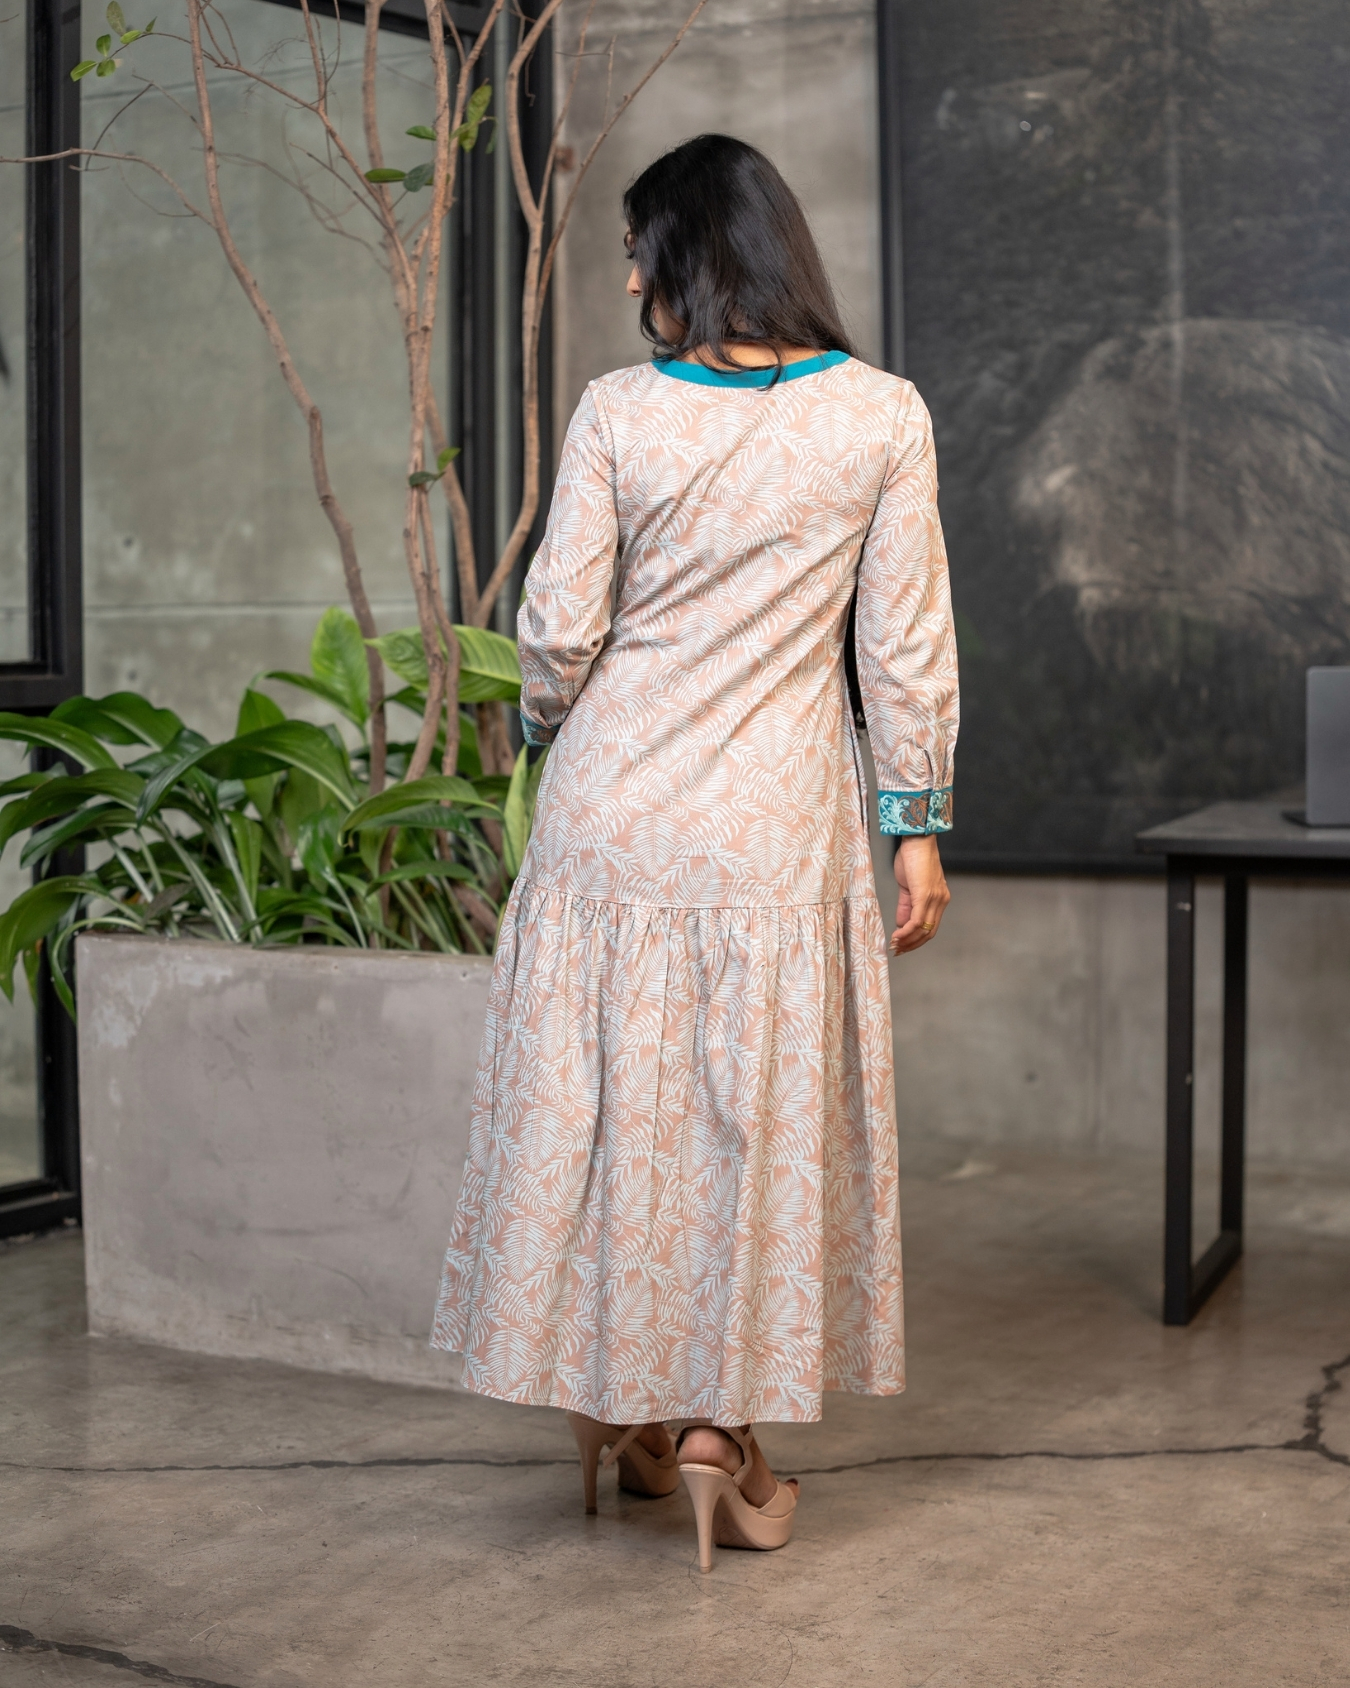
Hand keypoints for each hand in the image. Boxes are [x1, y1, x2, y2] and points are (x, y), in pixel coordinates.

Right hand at [890, 834, 949, 955]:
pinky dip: (906, 931)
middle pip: (929, 932)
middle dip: (912, 944)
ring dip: (908, 941)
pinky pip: (916, 920)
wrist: (916, 840)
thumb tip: (902, 924)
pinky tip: (896, 935)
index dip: (917, 939)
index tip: (902, 945)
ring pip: (923, 929)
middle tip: (897, 950)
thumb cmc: (912, 858)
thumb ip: (906, 906)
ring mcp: (934, 899)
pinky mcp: (925, 896)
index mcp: (939, 899)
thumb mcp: (909, 886)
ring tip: (894, 945)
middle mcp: (941, 901)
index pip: (930, 926)